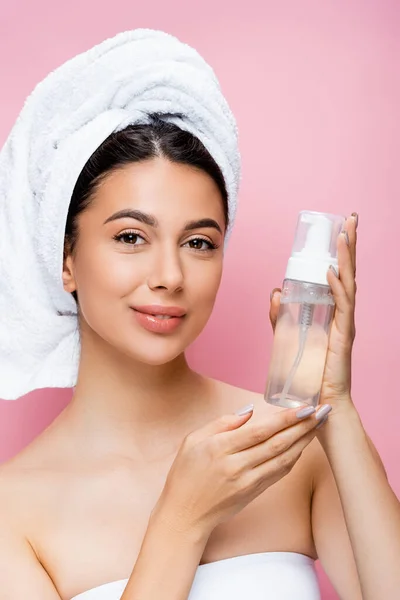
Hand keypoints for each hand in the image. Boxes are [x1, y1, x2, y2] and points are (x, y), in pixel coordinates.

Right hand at [152, 405, 326, 539]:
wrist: (184, 515)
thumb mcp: (192, 440)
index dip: (285, 418)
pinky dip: (293, 458)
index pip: (260, 430)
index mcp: (220, 448)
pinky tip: (303, 445)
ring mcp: (247, 482)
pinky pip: (278, 473)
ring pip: (282, 459)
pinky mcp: (254, 493)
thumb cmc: (185, 474)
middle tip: (322, 412)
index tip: (304, 407)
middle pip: (277, 443)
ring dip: (304, 441)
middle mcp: (237, 466)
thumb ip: (221, 423)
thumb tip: (249, 410)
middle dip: (303, 426)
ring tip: (319, 425)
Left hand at [269, 213, 357, 409]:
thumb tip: (275, 292)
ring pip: (349, 284)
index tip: (341, 228)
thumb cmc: (309, 372)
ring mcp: (345, 324)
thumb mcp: (288, 338)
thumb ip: (280, 316)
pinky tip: (332, 271)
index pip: (340, 274)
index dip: (342, 252)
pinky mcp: (343, 336)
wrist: (320, 401)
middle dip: (350, 245)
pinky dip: (338, 288)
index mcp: (334, 312)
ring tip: (345, 234)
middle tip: (351, 219)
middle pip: (349, 272)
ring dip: (346, 258)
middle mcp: (343, 314)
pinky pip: (343, 307)